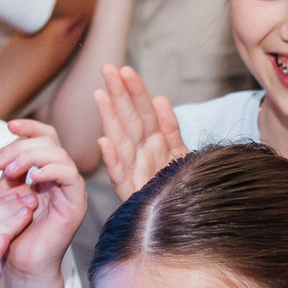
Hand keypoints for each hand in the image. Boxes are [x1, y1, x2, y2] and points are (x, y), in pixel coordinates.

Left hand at [0, 119, 85, 283]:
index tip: (8, 126)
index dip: (29, 127)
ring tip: (10, 170)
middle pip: (51, 142)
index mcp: (47, 172)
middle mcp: (62, 178)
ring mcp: (71, 190)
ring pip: (59, 155)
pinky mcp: (76, 204)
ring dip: (32, 156)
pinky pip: (70, 176)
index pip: (46, 138)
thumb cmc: (14, 233)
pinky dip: (51, 170)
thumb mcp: (7, 193)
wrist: (23, 265)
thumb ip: (11, 171)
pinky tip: (33, 177)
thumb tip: (7, 151)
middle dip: (22, 146)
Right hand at [95, 64, 189, 196]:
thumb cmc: (180, 187)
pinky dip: (112, 158)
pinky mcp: (131, 193)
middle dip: (118, 95)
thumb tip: (160, 98)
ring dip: (110, 118)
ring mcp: (135, 173)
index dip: (135, 91)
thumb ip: (170, 128)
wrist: (187, 219)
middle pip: (129, 120)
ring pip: (120, 141)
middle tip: (107, 69)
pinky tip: (104, 142)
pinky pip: (120, 175)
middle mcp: (141, 155)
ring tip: (100, 96)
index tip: (125, 70)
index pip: (143, 112)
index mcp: (153, 144)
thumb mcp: (180, 154)